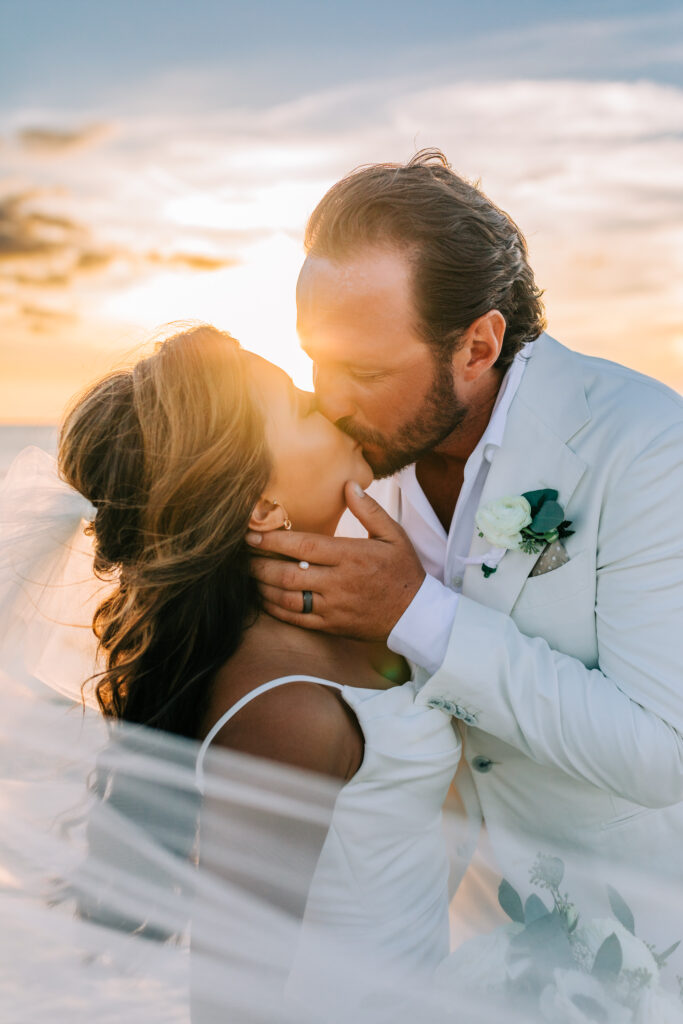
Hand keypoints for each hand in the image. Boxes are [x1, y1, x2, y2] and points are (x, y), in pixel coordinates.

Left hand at [248, 481, 425, 640]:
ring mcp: (333, 607)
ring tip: (248, 576)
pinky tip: (264, 599)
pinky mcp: (330, 626)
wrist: (415, 616)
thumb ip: (369, 510)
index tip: (252, 535)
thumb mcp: (394, 535)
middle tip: (241, 556)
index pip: (304, 547)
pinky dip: (275, 609)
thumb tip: (349, 484)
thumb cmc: (403, 571)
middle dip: (259, 565)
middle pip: (288, 574)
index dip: (273, 541)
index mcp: (351, 556)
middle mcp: (338, 582)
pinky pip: (296, 619)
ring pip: (287, 599)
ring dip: (262, 587)